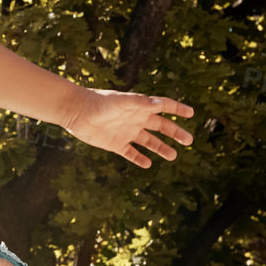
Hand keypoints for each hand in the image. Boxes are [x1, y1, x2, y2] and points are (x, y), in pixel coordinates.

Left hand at [62, 87, 194, 167]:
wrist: (75, 112)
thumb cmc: (97, 103)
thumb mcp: (120, 102)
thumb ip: (139, 102)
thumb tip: (159, 104)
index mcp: (139, 107)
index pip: (163, 106)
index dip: (177, 109)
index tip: (191, 113)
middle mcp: (135, 119)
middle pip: (161, 126)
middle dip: (175, 132)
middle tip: (189, 141)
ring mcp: (126, 132)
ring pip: (148, 142)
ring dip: (161, 148)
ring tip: (173, 155)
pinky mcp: (115, 144)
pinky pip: (130, 153)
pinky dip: (139, 159)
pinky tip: (148, 164)